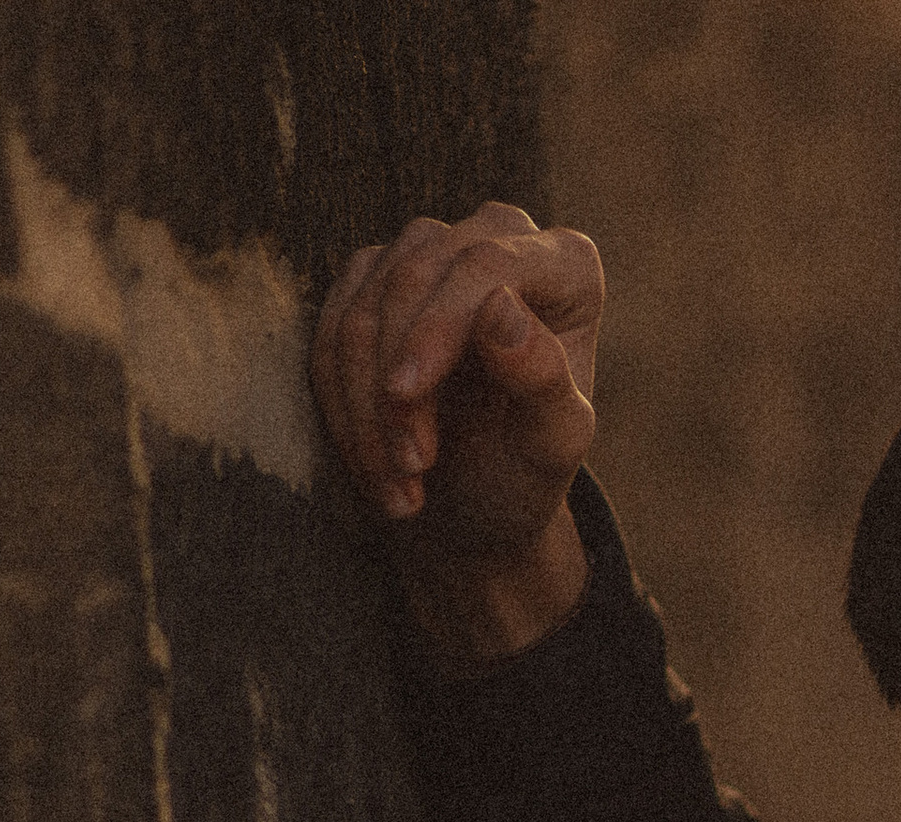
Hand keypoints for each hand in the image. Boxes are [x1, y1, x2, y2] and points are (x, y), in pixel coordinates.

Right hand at [312, 204, 600, 665]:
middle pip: (415, 277)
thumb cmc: (528, 473)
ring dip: (366, 406)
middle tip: (410, 468)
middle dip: (396, 381)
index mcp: (567, 266)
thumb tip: (501, 306)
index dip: (435, 326)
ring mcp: (432, 250)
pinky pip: (332, 326)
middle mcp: (499, 236)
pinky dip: (342, 402)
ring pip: (365, 306)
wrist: (480, 505)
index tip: (405, 395)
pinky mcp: (375, 276)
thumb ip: (543, 381)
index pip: (485, 266)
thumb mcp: (550, 447)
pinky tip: (371, 464)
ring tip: (397, 488)